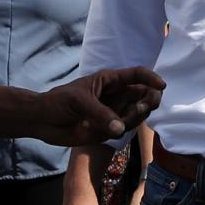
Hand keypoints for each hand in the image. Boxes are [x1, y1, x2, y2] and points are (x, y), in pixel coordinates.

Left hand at [45, 69, 162, 145]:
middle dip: (150, 99)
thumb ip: (100, 114)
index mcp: (110, 80)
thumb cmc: (58, 102)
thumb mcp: (79, 101)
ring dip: (139, 115)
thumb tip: (119, 129)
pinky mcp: (109, 129)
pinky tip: (117, 129)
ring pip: (137, 113)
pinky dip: (127, 128)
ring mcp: (114, 112)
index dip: (151, 78)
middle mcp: (116, 95)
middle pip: (143, 94)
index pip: (136, 75)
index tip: (161, 86)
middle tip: (145, 106)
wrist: (43, 122)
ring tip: (128, 118)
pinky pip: (126, 128)